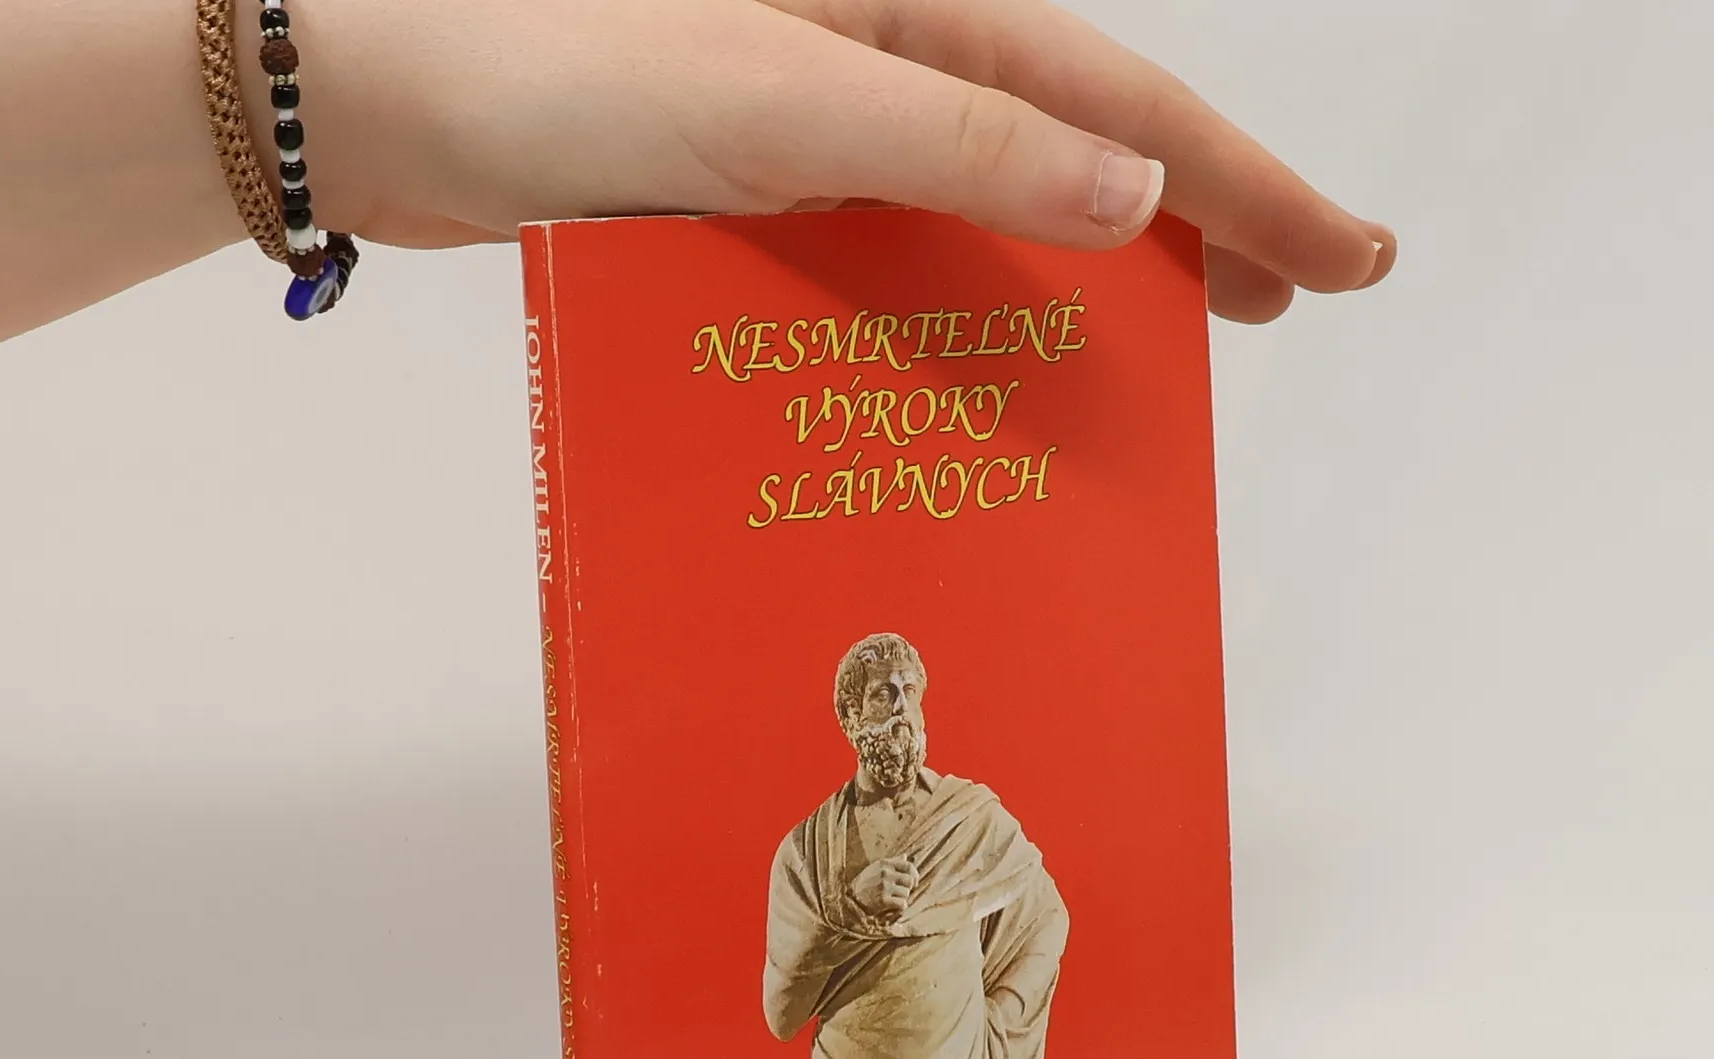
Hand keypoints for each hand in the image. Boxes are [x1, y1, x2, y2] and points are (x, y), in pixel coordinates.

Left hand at [306, 0, 1395, 323]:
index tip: (1346, 256)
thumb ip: (963, 138)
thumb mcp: (781, 98)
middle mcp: (876, 46)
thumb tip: (1135, 190)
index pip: (1121, 100)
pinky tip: (976, 366)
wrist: (367, 88)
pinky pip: (887, 249)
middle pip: (1077, 136)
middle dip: (1193, 218)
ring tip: (1163, 351)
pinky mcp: (749, 183)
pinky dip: (948, 305)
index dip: (1244, 182)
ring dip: (1075, 272)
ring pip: (988, 201)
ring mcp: (814, 117)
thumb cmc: (544, 60)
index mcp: (908, 1)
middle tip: (1288, 300)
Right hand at [850, 856, 919, 920]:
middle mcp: (886, 873)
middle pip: (910, 880)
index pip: (909, 866)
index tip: (914, 882)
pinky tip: (893, 906)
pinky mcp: (883, 900)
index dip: (915, 874)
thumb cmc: (865, 883)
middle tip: (901, 892)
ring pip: (906, 893)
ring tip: (893, 898)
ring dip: (902, 898)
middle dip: (908, 888)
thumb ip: (892, 862)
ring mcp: (885, 886)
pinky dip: (900, 907)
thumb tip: (905, 856)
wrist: (851, 898)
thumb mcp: (876, 868)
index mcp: (885, 864)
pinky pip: (902, 904)